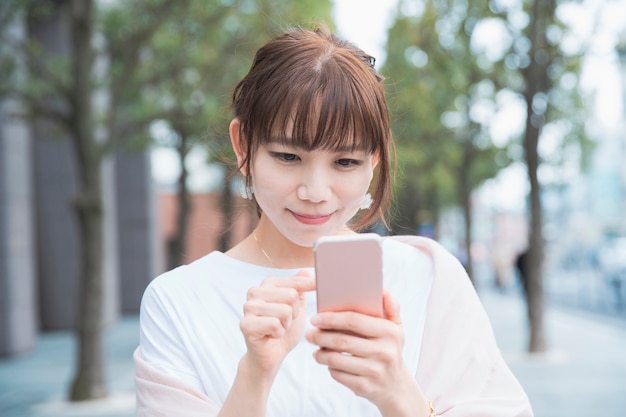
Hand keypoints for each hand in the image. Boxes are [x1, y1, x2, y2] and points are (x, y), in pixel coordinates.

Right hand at [240, 270, 314, 377]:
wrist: (271, 356)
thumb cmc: (284, 330)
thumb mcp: (297, 307)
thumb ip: (300, 289)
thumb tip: (307, 270)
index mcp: (267, 284)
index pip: (295, 281)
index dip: (309, 286)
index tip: (319, 284)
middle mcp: (254, 292)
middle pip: (291, 296)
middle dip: (294, 314)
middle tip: (284, 322)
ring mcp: (248, 308)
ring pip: (284, 311)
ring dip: (286, 325)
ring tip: (277, 329)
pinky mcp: (246, 324)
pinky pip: (275, 325)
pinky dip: (278, 334)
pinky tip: (270, 336)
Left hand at [305, 291, 421, 413]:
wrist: (397, 386)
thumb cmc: (390, 349)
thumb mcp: (396, 328)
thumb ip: (390, 307)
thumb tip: (382, 290)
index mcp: (389, 332)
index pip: (353, 320)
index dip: (331, 318)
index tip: (316, 318)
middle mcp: (384, 351)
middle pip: (341, 341)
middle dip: (320, 336)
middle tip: (309, 333)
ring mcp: (375, 371)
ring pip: (336, 360)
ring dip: (320, 353)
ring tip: (315, 348)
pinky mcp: (366, 387)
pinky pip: (338, 375)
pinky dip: (329, 368)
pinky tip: (327, 362)